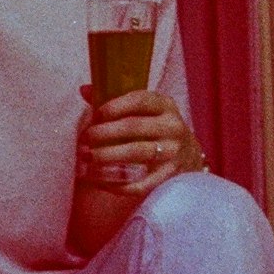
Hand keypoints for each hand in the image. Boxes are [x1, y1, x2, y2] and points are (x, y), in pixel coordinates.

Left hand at [78, 85, 200, 200]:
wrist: (189, 157)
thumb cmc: (157, 129)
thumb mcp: (146, 110)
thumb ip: (117, 101)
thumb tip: (84, 90)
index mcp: (165, 106)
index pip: (139, 101)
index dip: (114, 106)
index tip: (95, 115)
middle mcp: (172, 128)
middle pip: (133, 127)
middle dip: (104, 132)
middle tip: (84, 138)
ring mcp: (172, 154)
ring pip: (135, 153)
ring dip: (106, 155)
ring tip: (86, 157)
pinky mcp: (168, 178)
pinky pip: (138, 183)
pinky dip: (115, 182)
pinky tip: (97, 179)